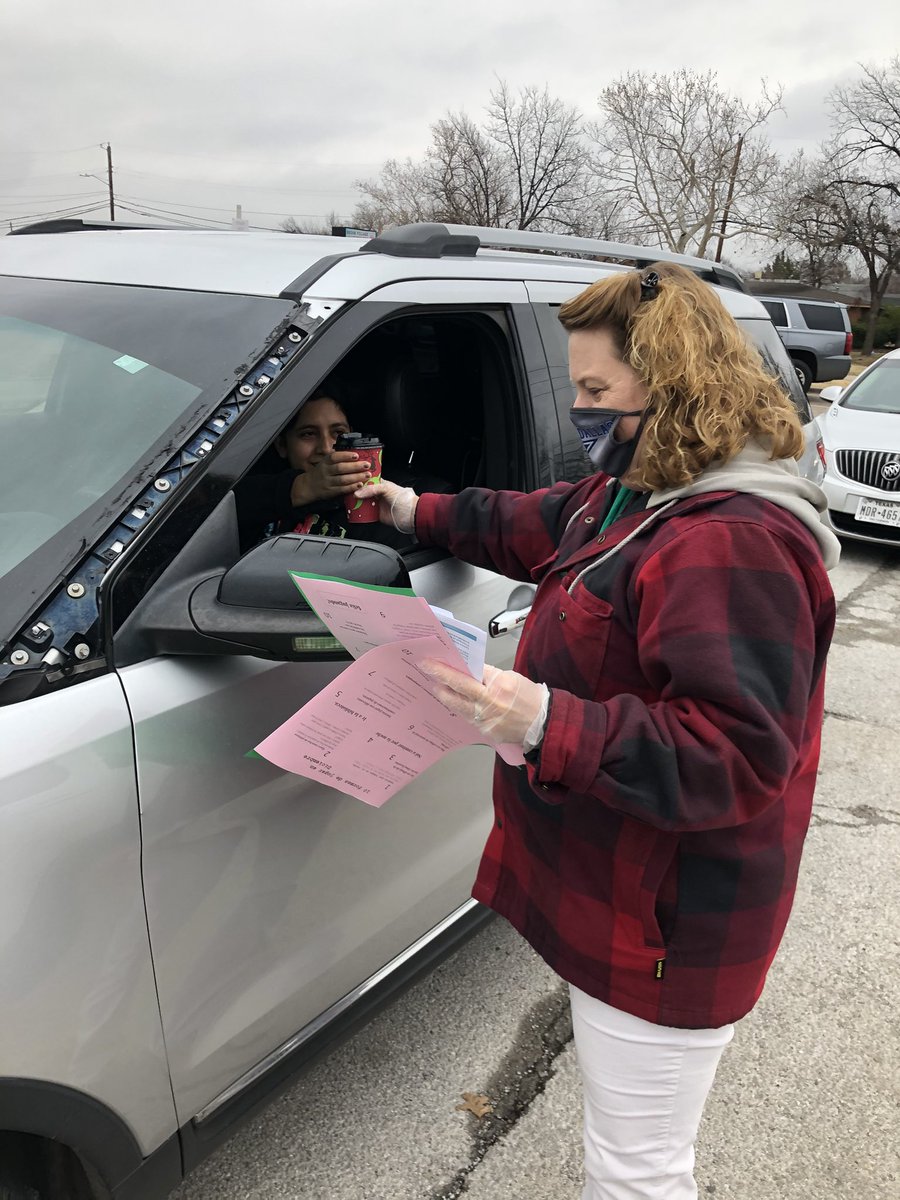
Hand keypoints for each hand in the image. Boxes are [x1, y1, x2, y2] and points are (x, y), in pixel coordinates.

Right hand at [291, 451, 372, 505]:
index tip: (357, 455)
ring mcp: (327, 482)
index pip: (334, 457)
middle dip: (355, 466)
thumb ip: (337, 459)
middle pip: (340, 468)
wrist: (308, 486)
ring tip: (367, 475)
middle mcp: (325, 471)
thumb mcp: (325, 462)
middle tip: (367, 465)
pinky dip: (351, 487)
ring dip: (356, 477)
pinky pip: (342, 489)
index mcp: (325, 462)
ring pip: (342, 479)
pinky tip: (360, 485)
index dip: (346, 456)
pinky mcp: (330, 492)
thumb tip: (355, 454)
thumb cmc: (321, 472)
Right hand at [353, 478, 418, 531]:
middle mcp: (377, 494)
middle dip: (356, 493)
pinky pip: (365, 514)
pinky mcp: (376, 515)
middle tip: (348, 492)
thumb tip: (358, 493)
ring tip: (349, 502)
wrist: (410, 515)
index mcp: (381, 485)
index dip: (359, 481)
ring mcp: (376, 505)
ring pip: (362, 503)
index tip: (351, 481)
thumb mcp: (386, 488)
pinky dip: (360, 513)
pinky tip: (355, 511)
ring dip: (356, 503)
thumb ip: (372, 489)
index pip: (367, 481)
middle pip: (362, 492)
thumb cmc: (403, 499)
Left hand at [419, 660, 545, 746]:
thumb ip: (490, 676)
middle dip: (440, 677)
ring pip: (459, 706)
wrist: (543, 723)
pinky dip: (460, 709)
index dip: (450, 667)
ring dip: (445, 695)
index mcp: (499, 684)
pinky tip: (455, 703)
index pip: (470, 671)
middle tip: (426, 669)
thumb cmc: (530, 698)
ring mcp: (486, 719)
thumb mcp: (512, 678)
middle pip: (459, 687)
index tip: (435, 661)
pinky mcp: (485, 732)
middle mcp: (491, 702)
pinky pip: (468, 718)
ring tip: (437, 687)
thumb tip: (470, 672)